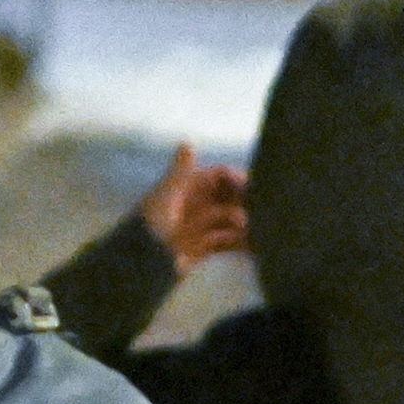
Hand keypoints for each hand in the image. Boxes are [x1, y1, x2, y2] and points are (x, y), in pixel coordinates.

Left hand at [137, 143, 252, 264]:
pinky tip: (255, 248)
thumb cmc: (151, 222)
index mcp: (189, 187)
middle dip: (246, 203)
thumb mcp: (166, 194)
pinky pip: (228, 243)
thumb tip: (187, 142)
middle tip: (262, 211)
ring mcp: (202, 226)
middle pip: (230, 198)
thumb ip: (181, 170)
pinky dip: (242, 245)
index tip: (252, 187)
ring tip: (259, 232)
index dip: (237, 179)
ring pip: (232, 221)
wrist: (141, 260)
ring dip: (245, 225)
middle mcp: (198, 203)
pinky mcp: (205, 247)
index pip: (220, 176)